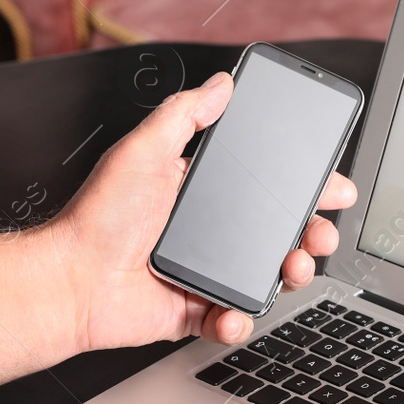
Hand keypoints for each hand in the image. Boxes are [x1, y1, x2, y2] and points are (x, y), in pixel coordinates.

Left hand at [42, 71, 355, 353]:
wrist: (70, 281)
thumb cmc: (96, 217)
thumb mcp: (143, 150)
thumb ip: (185, 114)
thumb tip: (222, 84)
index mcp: (200, 193)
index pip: (265, 186)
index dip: (304, 188)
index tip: (333, 188)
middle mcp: (206, 234)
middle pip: (278, 233)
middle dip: (312, 234)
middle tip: (321, 234)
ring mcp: (203, 274)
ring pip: (266, 277)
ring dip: (291, 274)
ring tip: (293, 268)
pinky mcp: (193, 311)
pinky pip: (232, 319)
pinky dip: (240, 320)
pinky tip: (233, 311)